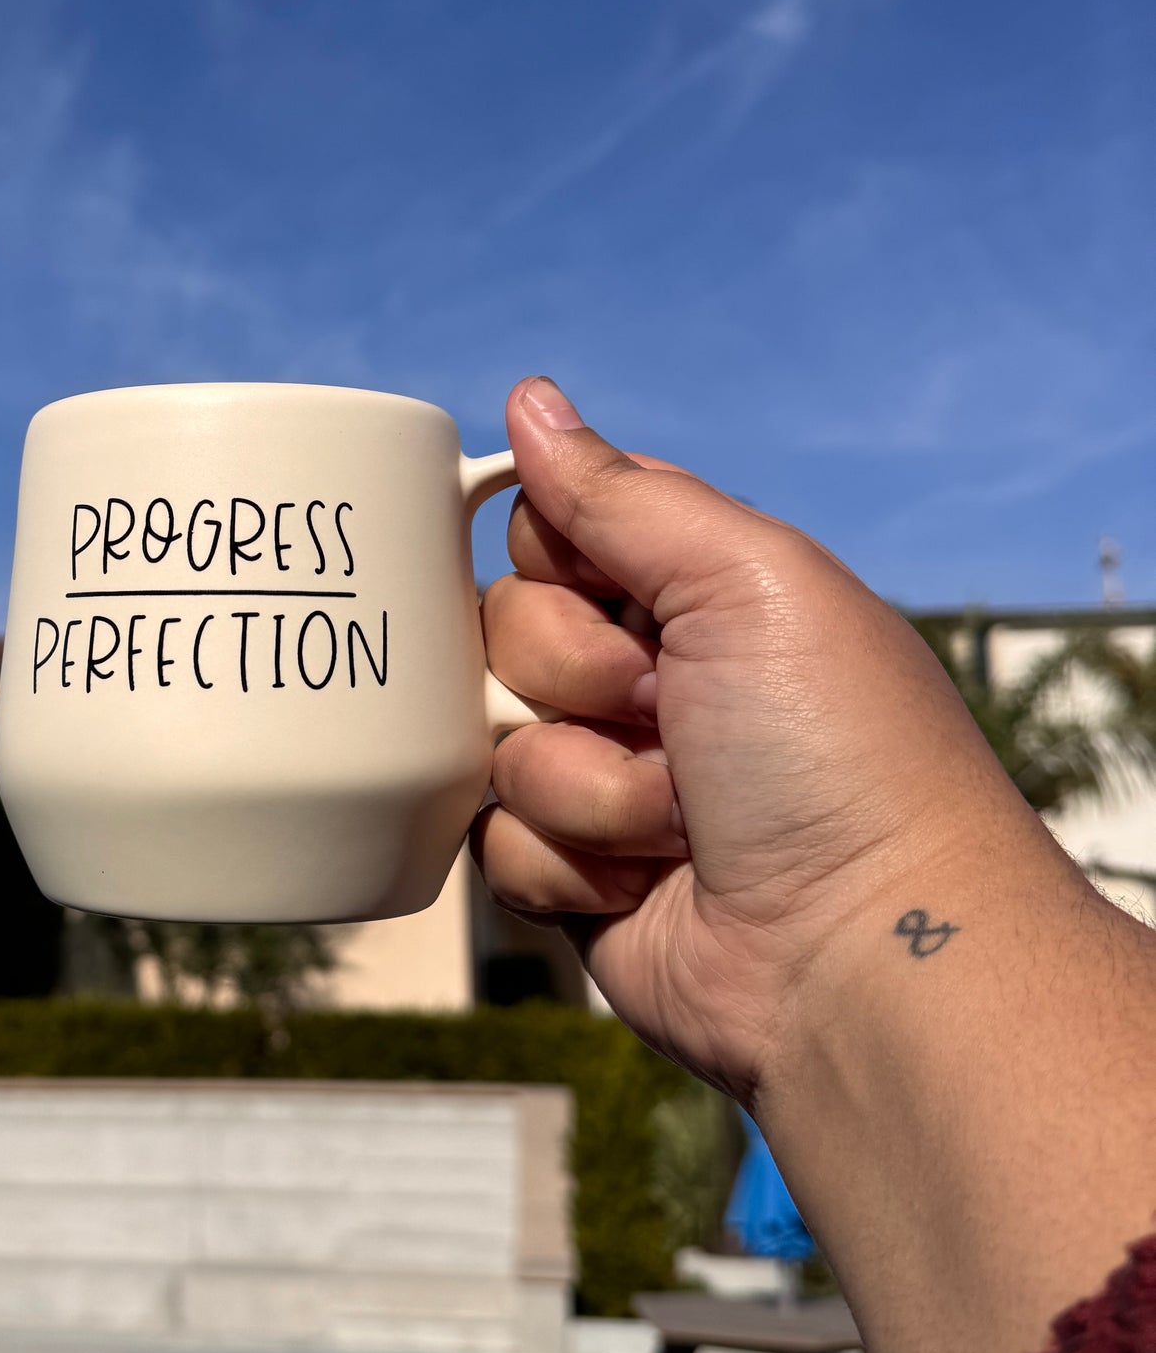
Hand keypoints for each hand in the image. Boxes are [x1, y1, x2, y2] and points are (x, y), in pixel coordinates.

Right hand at [472, 376, 1062, 1099]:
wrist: (858, 955)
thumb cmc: (836, 757)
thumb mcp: (747, 579)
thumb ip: (622, 491)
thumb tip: (528, 398)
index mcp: (697, 594)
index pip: (549, 532)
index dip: (562, 565)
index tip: (628, 603)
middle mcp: (650, 681)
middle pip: (501, 629)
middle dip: (575, 677)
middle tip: (669, 715)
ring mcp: (608, 780)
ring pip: (493, 741)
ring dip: (583, 783)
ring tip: (680, 820)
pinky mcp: (575, 876)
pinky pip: (494, 840)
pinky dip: (566, 861)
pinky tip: (647, 883)